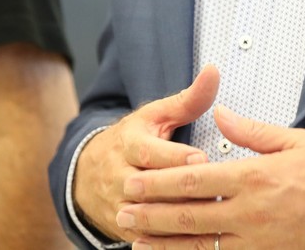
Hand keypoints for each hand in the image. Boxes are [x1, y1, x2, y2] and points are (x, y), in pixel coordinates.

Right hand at [73, 66, 219, 241]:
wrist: (88, 174)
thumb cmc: (134, 139)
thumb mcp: (155, 116)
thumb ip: (188, 99)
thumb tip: (214, 71)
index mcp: (129, 143)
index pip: (151, 153)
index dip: (176, 158)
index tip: (202, 160)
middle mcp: (120, 175)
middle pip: (152, 188)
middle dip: (182, 192)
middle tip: (217, 194)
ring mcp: (119, 205)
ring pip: (149, 217)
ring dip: (178, 221)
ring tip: (212, 219)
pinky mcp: (123, 228)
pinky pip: (147, 239)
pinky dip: (170, 241)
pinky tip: (198, 238)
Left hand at [117, 105, 304, 249]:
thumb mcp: (295, 141)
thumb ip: (253, 131)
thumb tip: (224, 114)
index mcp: (253, 177)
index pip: (192, 179)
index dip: (158, 183)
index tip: (134, 182)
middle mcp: (248, 213)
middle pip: (187, 216)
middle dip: (150, 215)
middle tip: (122, 213)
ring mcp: (256, 242)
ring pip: (198, 246)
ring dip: (163, 245)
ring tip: (135, 242)